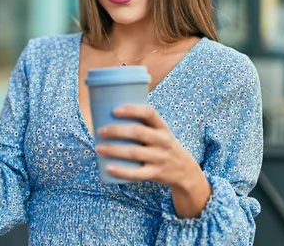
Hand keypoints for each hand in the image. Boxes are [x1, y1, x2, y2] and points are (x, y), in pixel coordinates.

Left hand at [96, 104, 210, 217]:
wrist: (185, 170)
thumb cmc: (163, 146)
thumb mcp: (160, 132)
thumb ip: (142, 124)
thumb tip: (108, 114)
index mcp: (162, 127)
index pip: (149, 113)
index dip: (132, 110)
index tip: (114, 110)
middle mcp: (163, 141)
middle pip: (138, 132)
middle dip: (117, 130)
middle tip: (100, 130)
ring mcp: (160, 158)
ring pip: (135, 152)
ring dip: (114, 149)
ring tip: (98, 147)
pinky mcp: (156, 173)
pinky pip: (137, 173)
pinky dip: (121, 171)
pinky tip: (108, 167)